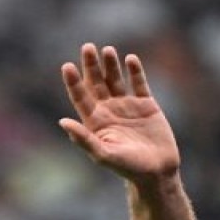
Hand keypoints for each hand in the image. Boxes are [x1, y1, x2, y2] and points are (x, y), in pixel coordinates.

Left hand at [59, 43, 179, 182]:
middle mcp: (108, 111)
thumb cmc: (127, 167)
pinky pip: (139, 83)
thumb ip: (83, 138)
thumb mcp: (103, 154)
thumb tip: (62, 121)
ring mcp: (127, 106)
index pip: (80, 97)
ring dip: (110, 65)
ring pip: (115, 80)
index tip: (67, 66)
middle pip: (96, 83)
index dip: (74, 82)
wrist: (157, 172)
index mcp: (95, 121)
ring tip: (107, 50)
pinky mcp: (146, 105)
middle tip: (87, 47)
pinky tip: (130, 59)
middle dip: (91, 66)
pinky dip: (135, 71)